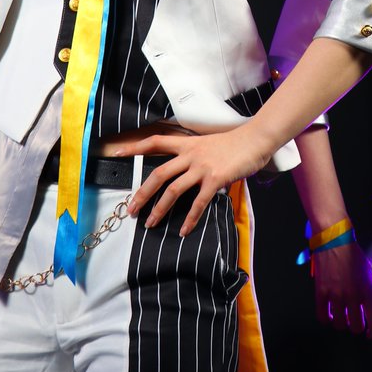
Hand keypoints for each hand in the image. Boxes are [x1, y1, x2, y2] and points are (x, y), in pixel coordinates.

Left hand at [113, 127, 273, 234]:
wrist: (255, 140)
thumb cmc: (233, 144)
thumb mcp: (207, 144)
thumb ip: (193, 156)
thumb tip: (183, 172)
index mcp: (186, 144)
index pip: (155, 142)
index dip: (134, 147)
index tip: (117, 152)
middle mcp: (190, 155)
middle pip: (158, 174)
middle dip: (142, 194)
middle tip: (131, 210)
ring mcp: (202, 167)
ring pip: (173, 190)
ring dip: (159, 209)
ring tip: (151, 224)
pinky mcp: (215, 179)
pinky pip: (198, 202)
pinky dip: (190, 219)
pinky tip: (183, 231)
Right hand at [311, 240, 371, 337]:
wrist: (334, 240)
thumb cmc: (353, 255)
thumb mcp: (369, 273)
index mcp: (368, 291)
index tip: (371, 333)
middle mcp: (352, 296)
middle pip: (356, 327)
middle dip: (357, 326)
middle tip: (355, 321)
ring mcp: (335, 295)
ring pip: (339, 324)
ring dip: (342, 323)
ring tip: (342, 316)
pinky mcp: (321, 292)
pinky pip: (322, 316)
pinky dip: (326, 319)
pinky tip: (329, 314)